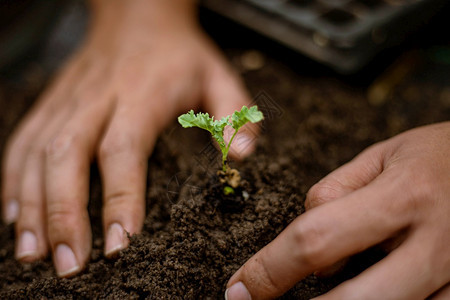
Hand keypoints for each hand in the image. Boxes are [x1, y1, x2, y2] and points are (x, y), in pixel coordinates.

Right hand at [2, 0, 254, 276]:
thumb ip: (235, 115)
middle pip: (68, 157)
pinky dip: (14, 182)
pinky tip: (16, 216)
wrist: (137, 15)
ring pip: (37, 154)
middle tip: (70, 264)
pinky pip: (23, 142)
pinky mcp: (52, 104)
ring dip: (33, 207)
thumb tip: (241, 157)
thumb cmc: (180, 53)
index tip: (122, 243)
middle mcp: (96, 98)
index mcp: (141, 94)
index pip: (124, 150)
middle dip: (65, 214)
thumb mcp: (219, 76)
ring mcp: (68, 100)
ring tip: (35, 254)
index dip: (121, 197)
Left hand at [226, 122, 449, 299]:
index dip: (269, 270)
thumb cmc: (434, 156)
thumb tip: (301, 236)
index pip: (316, 241)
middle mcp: (432, 245)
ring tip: (317, 290)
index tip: (239, 287)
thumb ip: (334, 191)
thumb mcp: (380, 156)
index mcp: (402, 196)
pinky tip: (361, 289)